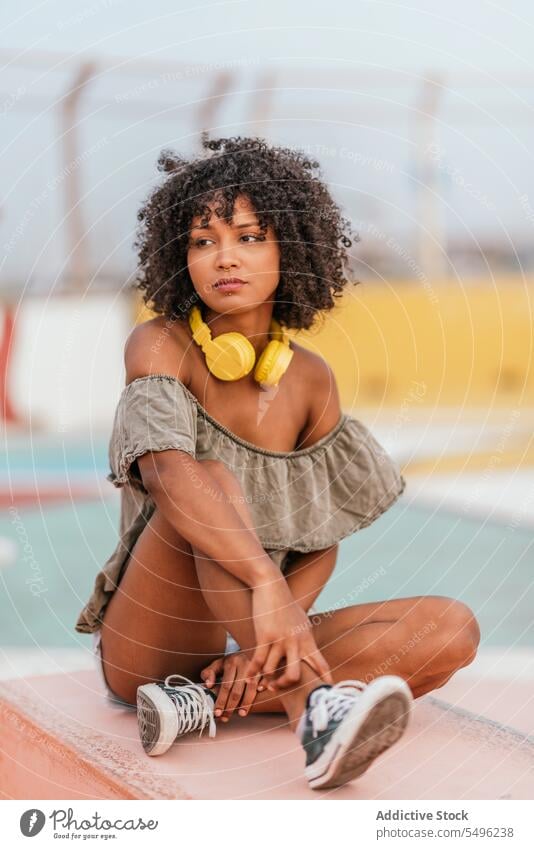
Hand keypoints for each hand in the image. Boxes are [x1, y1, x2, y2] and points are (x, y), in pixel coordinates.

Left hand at [200, 652, 264, 720]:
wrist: (247, 651)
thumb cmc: (230, 663)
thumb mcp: (217, 664)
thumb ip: (209, 673)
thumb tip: (208, 685)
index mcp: (231, 662)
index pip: (225, 685)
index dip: (221, 700)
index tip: (217, 712)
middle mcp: (244, 664)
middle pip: (237, 690)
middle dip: (231, 706)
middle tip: (225, 717)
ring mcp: (255, 668)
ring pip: (251, 689)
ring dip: (246, 703)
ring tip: (241, 714)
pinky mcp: (264, 671)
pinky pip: (264, 683)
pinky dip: (260, 691)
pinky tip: (256, 701)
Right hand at [247, 575, 332, 689]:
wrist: (272, 586)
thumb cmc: (286, 605)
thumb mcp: (301, 621)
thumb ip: (305, 638)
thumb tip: (308, 652)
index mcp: (307, 640)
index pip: (320, 664)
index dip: (325, 680)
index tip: (326, 693)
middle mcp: (296, 642)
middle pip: (295, 674)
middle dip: (285, 686)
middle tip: (278, 688)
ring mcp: (280, 640)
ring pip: (272, 670)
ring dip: (265, 678)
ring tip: (262, 682)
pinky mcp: (265, 636)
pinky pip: (258, 661)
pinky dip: (252, 672)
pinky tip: (248, 678)